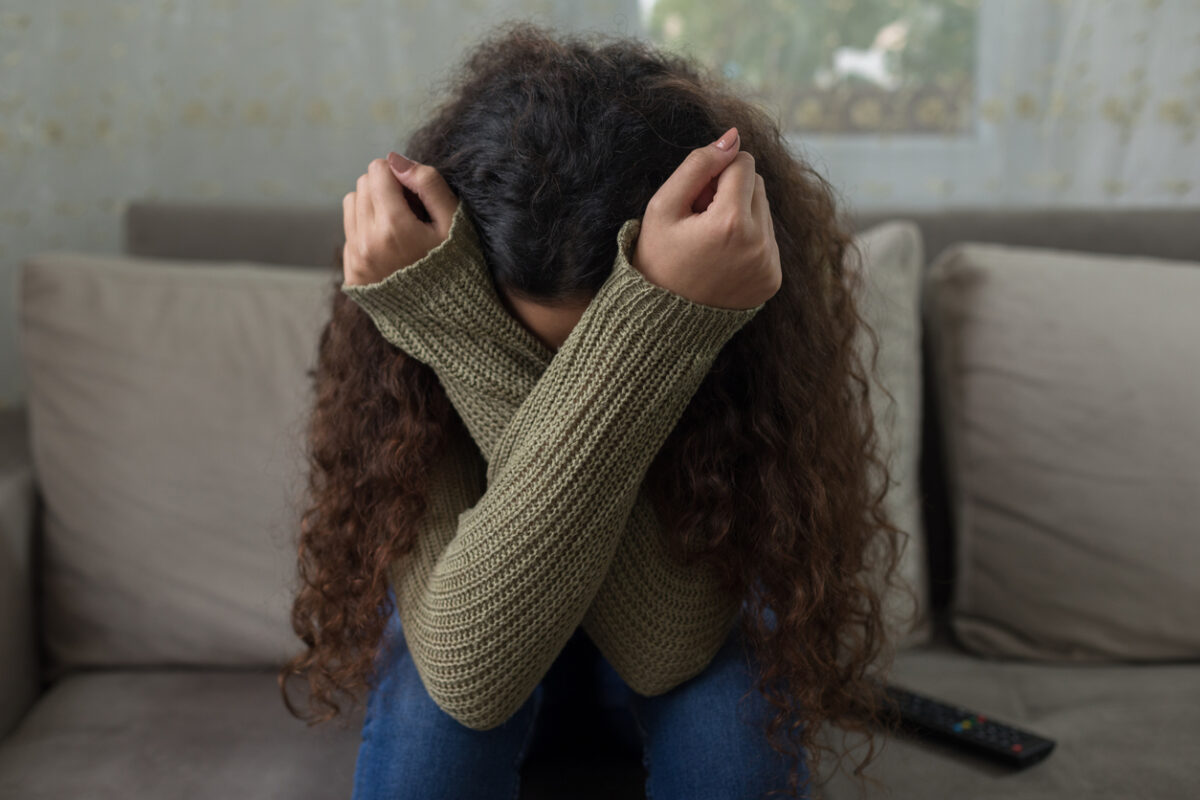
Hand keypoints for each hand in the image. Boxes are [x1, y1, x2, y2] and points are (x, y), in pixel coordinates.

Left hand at [342, 153, 459, 286]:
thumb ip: (428, 184)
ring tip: (399, 226)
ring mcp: (357, 260)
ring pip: (351, 204)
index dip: (399, 174)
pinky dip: (367, 230)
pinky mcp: (352, 273)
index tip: (416, 194)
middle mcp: (368, 243)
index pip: (377, 170)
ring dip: (372, 205)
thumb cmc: (456, 265)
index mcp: (394, 227)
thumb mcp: (454, 222)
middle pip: (362, 185)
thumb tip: (395, 159)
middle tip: (411, 211)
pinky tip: (391, 247)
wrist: (448, 318)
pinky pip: (349, 232)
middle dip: (384, 188)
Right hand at [632, 127, 781, 309]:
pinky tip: (721, 259)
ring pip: (764, 211)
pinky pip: (768, 240)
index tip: (695, 199)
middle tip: (699, 220)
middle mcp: (759, 245)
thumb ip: (698, 164)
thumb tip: (734, 136)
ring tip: (709, 242)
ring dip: (740, 216)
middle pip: (757, 185)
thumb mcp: (663, 206)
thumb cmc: (656, 258)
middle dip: (730, 193)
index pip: (743, 163)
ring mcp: (769, 265)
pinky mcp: (773, 280)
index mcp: (732, 223)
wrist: (660, 320)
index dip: (715, 174)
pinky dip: (748, 241)